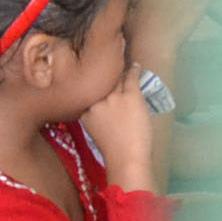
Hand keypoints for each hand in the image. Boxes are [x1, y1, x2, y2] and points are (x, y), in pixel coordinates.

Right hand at [82, 68, 160, 195]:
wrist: (126, 158)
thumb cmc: (114, 150)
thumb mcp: (95, 130)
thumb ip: (97, 115)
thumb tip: (105, 106)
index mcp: (85, 111)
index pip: (89, 91)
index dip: (94, 85)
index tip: (97, 79)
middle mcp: (97, 100)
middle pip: (102, 83)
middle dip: (105, 76)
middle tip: (109, 68)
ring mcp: (113, 97)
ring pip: (116, 78)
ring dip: (120, 71)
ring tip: (123, 62)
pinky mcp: (131, 95)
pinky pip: (131, 77)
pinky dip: (134, 70)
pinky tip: (136, 65)